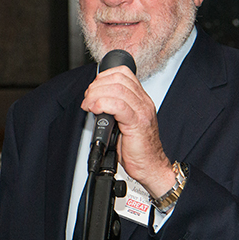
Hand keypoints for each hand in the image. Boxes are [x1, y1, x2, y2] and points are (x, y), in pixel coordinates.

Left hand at [81, 66, 176, 197]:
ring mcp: (142, 111)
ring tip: (89, 106)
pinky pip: (118, 105)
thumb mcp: (123, 122)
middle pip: (118, 78)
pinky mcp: (137, 123)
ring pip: (117, 89)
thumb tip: (93, 101)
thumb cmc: (136, 148)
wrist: (150, 166)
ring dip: (96, 95)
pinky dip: (102, 104)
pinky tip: (96, 110)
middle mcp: (143, 102)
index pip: (123, 73)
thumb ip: (113, 108)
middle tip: (88, 99)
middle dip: (96, 86)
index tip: (93, 90)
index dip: (103, 77)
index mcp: (140, 99)